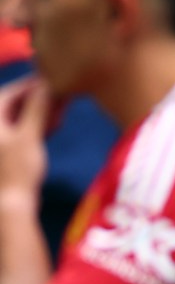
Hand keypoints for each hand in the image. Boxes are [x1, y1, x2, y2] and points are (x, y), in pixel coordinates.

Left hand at [0, 78, 49, 197]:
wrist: (12, 203)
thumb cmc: (19, 169)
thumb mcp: (30, 135)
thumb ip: (37, 107)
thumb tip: (46, 83)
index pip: (9, 94)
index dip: (31, 85)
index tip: (52, 80)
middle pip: (14, 105)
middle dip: (37, 100)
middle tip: (60, 98)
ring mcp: (0, 141)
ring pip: (19, 117)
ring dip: (39, 113)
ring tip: (59, 113)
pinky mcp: (5, 151)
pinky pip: (20, 130)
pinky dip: (35, 125)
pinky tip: (53, 127)